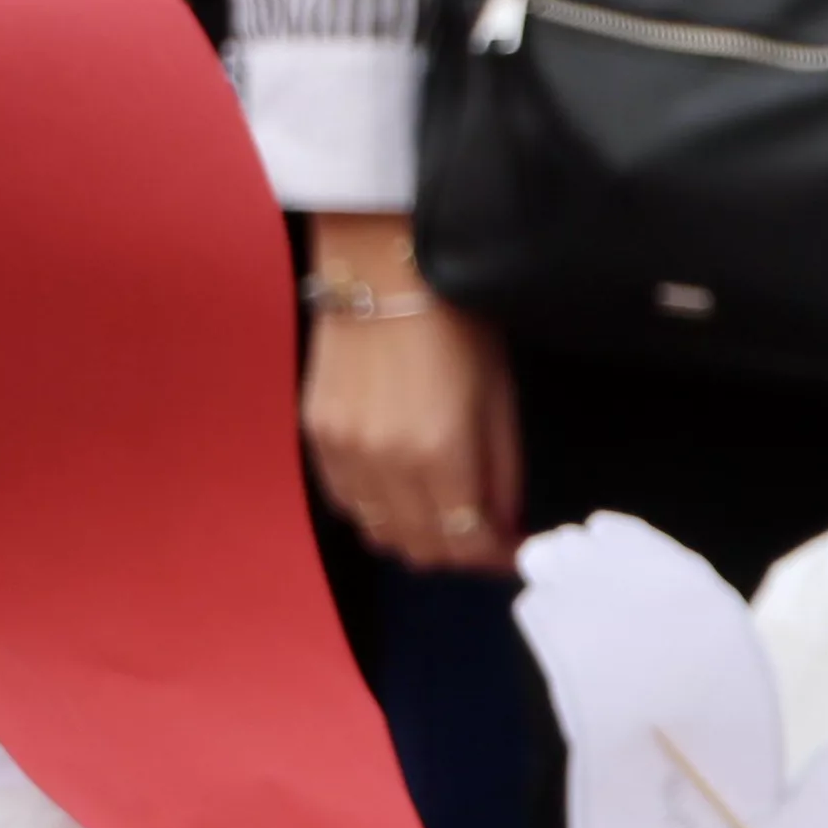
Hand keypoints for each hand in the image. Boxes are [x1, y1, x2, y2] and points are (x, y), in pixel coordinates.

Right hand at [302, 212, 522, 572]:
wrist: (382, 269)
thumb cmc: (455, 326)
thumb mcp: (499, 399)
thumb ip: (501, 472)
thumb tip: (504, 524)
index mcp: (439, 453)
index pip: (466, 543)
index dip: (494, 558)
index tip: (511, 551)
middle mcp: (384, 462)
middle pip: (421, 548)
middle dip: (459, 553)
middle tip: (483, 538)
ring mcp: (343, 449)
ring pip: (378, 532)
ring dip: (415, 536)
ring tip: (444, 517)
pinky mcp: (315, 433)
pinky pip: (345, 500)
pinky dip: (375, 510)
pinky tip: (400, 492)